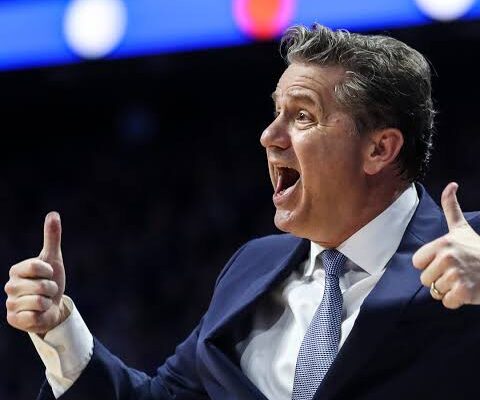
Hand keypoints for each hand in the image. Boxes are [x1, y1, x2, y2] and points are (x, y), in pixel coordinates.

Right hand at [5, 212, 67, 334]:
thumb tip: (53, 214)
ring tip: (44, 302)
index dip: (49, 271)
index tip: (49, 274)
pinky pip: (35, 316)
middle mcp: (9, 286)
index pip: (38, 266)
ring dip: (48, 302)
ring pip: (40, 301)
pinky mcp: (13, 320)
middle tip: (48, 291)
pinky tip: (37, 313)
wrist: (53, 307)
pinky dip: (42, 314)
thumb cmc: (51, 280)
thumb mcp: (53, 258)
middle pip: (41, 285)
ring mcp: (10, 304)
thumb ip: (52, 237)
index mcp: (16, 270)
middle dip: (52, 288)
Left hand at [413, 182, 479, 308]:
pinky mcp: (464, 293)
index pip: (417, 262)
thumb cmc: (477, 249)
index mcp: (442, 243)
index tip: (445, 261)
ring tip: (463, 280)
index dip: (429, 264)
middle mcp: (447, 258)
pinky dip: (456, 301)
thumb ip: (451, 207)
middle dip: (438, 279)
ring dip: (448, 290)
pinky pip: (446, 302)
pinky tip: (467, 291)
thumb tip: (451, 184)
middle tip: (457, 272)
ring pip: (435, 291)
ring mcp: (456, 275)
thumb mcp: (462, 228)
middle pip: (425, 279)